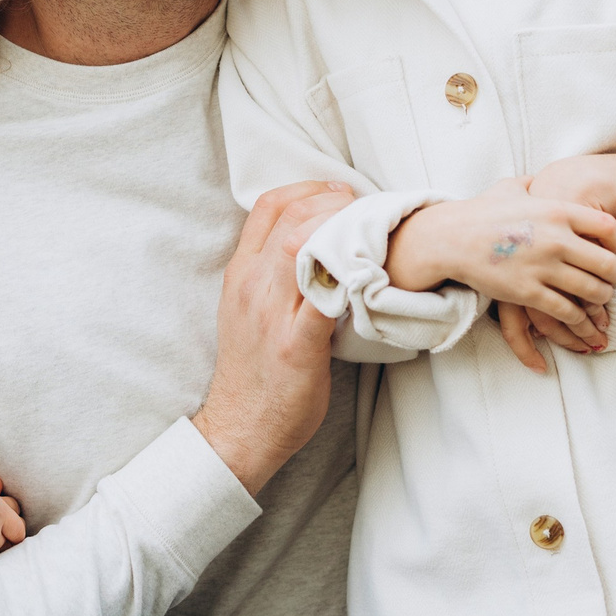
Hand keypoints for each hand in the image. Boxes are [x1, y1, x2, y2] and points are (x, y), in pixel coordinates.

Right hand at [194, 181, 354, 495]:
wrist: (241, 427)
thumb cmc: (255, 370)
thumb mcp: (251, 310)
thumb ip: (275, 275)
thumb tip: (321, 244)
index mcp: (241, 274)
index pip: (269, 206)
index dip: (309, 188)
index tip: (340, 192)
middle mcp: (252, 286)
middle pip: (292, 216)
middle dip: (336, 201)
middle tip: (367, 208)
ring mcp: (272, 314)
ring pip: (304, 245)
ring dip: (345, 232)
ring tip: (374, 235)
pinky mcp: (296, 345)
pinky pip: (325, 297)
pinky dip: (351, 278)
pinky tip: (374, 275)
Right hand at [386, 179, 615, 351]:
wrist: (451, 237)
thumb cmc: (481, 212)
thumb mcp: (511, 188)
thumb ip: (533, 184)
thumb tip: (541, 178)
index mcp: (558, 211)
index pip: (608, 229)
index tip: (613, 250)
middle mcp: (556, 239)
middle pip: (608, 264)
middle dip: (615, 277)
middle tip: (613, 281)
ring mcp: (543, 267)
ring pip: (592, 291)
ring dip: (600, 300)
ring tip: (600, 301)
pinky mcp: (528, 292)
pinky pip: (567, 310)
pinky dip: (578, 318)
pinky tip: (579, 318)